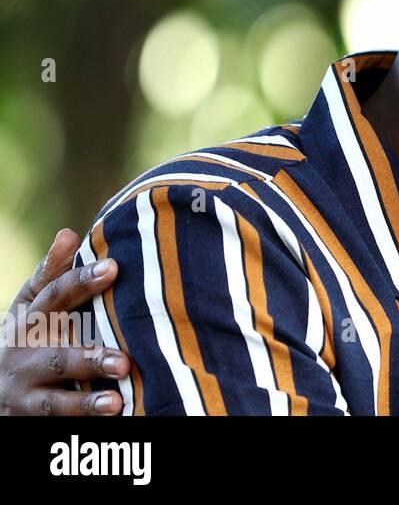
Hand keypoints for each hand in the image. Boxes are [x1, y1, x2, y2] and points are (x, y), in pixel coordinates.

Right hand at [0, 229, 129, 414]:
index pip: (52, 294)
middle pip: (55, 351)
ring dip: (86, 395)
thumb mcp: (32, 307)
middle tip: (124, 359)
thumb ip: (52, 275)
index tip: (114, 267)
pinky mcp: (27, 415)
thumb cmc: (29, 337)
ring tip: (117, 394)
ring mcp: (22, 386)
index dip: (80, 280)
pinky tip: (111, 414)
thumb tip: (69, 233)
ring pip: (55, 393)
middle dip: (88, 356)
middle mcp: (21, 351)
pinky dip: (81, 417)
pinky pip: (56, 418)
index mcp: (27, 317)